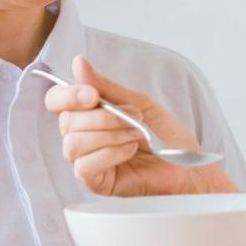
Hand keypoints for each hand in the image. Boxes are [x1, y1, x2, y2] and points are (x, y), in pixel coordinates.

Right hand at [46, 55, 231, 196]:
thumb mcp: (138, 102)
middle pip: (67, 122)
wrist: (188, 165)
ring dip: (110, 134)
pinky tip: (130, 150)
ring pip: (74, 144)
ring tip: (137, 134)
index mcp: (89, 115)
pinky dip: (110, 153)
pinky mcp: (95, 182)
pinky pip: (85, 166)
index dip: (68, 96)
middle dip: (104, 116)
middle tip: (134, 117)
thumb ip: (106, 87)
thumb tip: (78, 64)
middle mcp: (83, 137)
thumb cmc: (166, 136)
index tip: (93, 95)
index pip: (57, 101)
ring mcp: (87, 161)